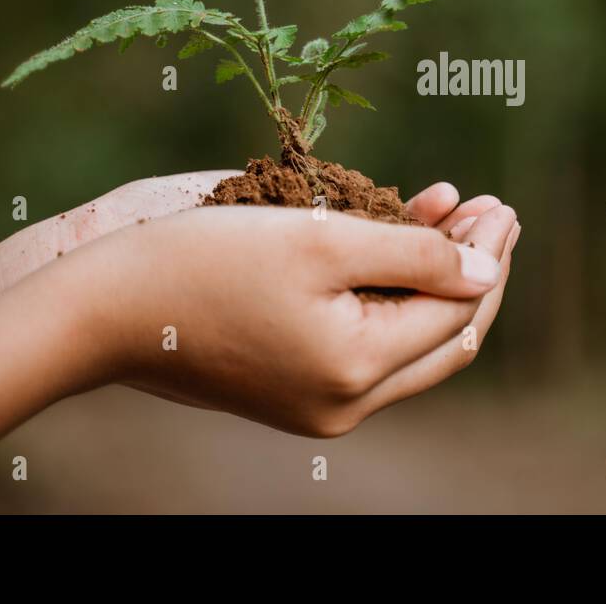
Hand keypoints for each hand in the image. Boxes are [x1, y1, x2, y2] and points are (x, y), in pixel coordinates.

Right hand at [94, 198, 518, 436]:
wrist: (103, 306)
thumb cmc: (206, 262)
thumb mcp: (323, 240)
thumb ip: (416, 253)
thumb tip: (485, 269)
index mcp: (356, 372)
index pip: (455, 314)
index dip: (487, 257)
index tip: (503, 205)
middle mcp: (345, 401)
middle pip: (442, 335)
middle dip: (475, 269)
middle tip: (496, 210)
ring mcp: (318, 398)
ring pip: (408, 337)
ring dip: (436, 274)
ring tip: (461, 211)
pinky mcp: (294, 381)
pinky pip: (366, 336)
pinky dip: (390, 287)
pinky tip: (404, 229)